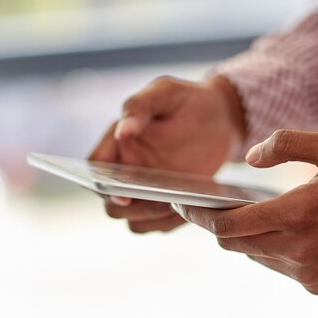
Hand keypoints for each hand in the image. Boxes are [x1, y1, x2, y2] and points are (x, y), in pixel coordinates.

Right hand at [89, 76, 244, 232]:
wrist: (222, 118)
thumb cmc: (187, 100)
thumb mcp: (165, 92)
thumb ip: (139, 107)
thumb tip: (121, 132)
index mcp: (117, 145)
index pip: (94, 172)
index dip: (100, 187)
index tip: (123, 194)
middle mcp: (127, 172)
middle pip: (112, 204)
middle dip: (130, 208)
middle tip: (158, 200)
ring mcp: (147, 190)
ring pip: (135, 220)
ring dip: (151, 219)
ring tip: (176, 204)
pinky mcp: (168, 202)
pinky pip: (161, 225)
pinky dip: (172, 223)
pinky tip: (192, 207)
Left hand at [173, 130, 317, 293]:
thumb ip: (286, 144)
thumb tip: (249, 158)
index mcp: (298, 214)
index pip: (227, 226)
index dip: (198, 216)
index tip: (183, 204)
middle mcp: (298, 250)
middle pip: (235, 244)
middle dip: (219, 225)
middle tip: (213, 205)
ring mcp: (308, 272)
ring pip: (256, 255)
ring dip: (249, 235)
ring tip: (257, 212)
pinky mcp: (317, 284)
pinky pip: (280, 266)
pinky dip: (274, 248)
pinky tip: (291, 229)